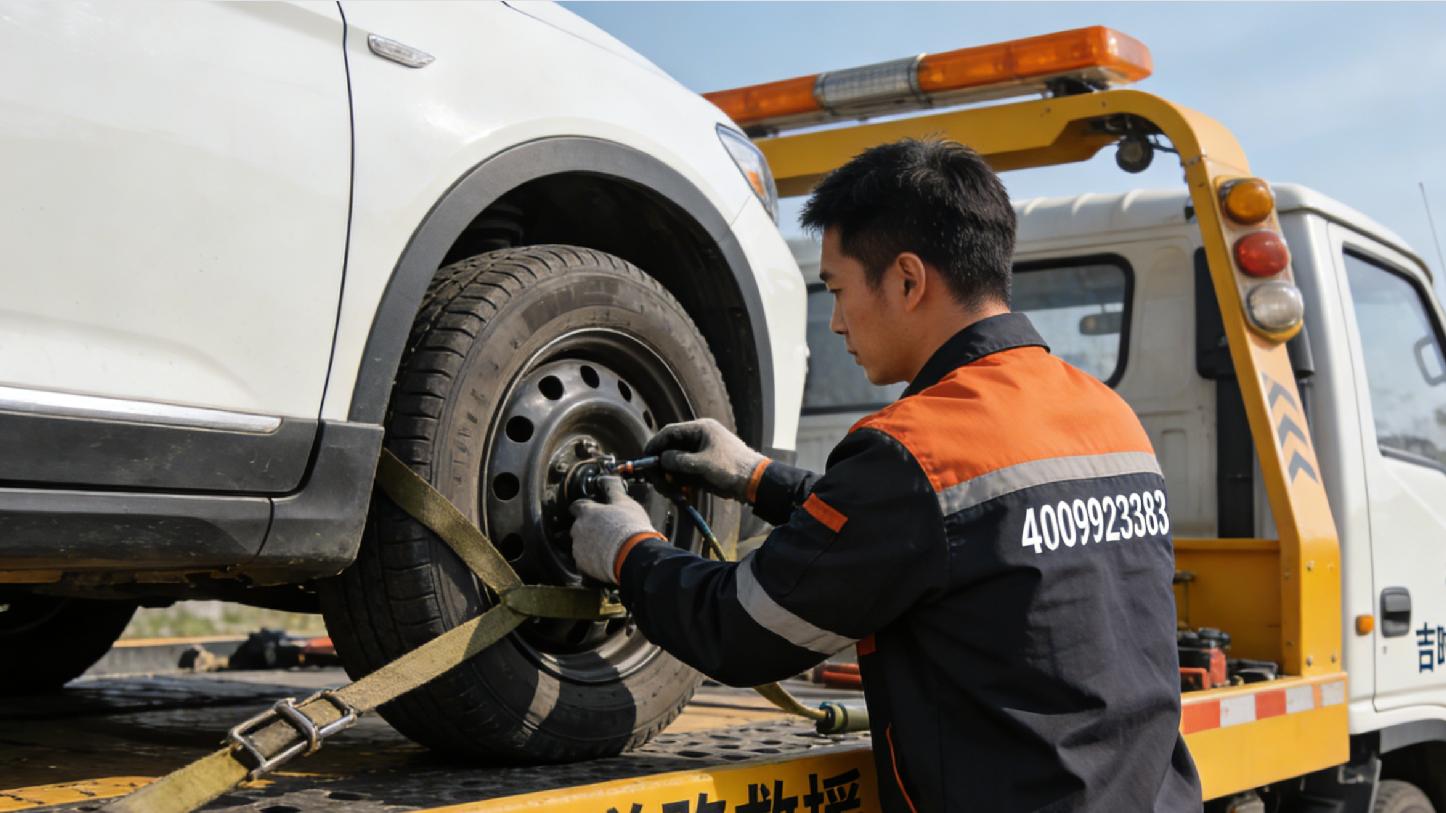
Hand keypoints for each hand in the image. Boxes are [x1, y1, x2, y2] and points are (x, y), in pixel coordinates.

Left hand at [569, 477, 658, 584]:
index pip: (577, 506)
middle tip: (605, 529)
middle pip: (578, 526)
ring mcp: (578, 549)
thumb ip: (611, 488)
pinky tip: (604, 560)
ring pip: (580, 544)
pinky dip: (591, 561)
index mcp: (586, 512)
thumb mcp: (624, 502)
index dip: (585, 507)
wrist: (633, 556)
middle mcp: (577, 529)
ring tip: (607, 547)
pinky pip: (584, 562)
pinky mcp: (582, 566)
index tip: (593, 509)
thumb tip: (605, 478)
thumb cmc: (630, 527)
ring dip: (589, 544)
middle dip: (588, 527)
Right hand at [642, 417, 766, 501]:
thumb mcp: (703, 463)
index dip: (656, 444)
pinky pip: (684, 472)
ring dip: (669, 476)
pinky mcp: (702, 467)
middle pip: (671, 448)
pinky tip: (677, 492)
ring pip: (675, 462)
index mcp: (700, 429)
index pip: (670, 432)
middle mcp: (698, 438)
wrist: (754, 482)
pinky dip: (678, 481)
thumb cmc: (732, 467)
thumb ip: (679, 461)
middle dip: (661, 464)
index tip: (645, 457)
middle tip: (656, 479)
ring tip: (669, 489)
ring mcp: (699, 453)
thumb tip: (662, 459)